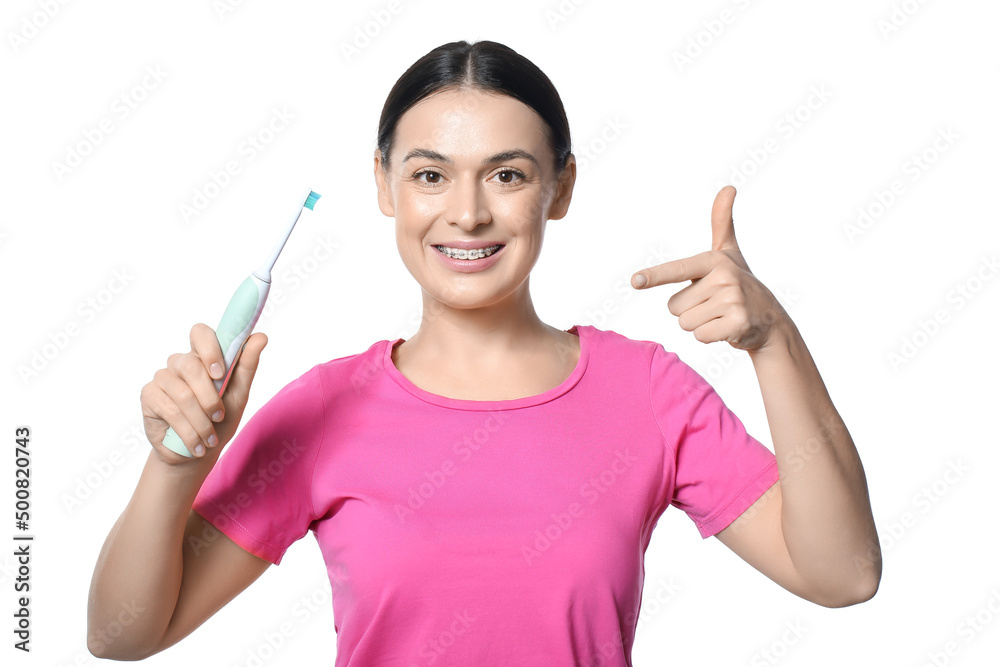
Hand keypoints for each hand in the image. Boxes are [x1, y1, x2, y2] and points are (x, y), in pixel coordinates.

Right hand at [140, 324, 267, 463]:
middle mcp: (180, 363)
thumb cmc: (220, 419)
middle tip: (219, 416)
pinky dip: (188, 432)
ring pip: (182, 393)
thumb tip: (261, 336)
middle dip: (210, 397)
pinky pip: (169, 410)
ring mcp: (162, 378)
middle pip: (191, 366)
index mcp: (203, 356)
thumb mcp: (238, 394)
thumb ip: (247, 365)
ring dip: (201, 421)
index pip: (200, 333)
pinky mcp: (149, 395)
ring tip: (210, 439)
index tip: (220, 373)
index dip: (209, 349)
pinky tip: (196, 445)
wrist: (199, 452)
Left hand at [631, 186, 789, 351]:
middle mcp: (724, 277)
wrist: (770, 320)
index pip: (678, 270)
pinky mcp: (737, 324)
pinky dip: (710, 336)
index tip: (635, 281)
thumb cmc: (740, 283)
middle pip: (674, 306)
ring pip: (686, 323)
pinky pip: (700, 336)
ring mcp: (733, 301)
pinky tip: (727, 327)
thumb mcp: (730, 252)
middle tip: (713, 304)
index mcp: (715, 260)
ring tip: (720, 315)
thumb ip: (722, 221)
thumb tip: (728, 187)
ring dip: (699, 324)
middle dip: (690, 310)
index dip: (655, 276)